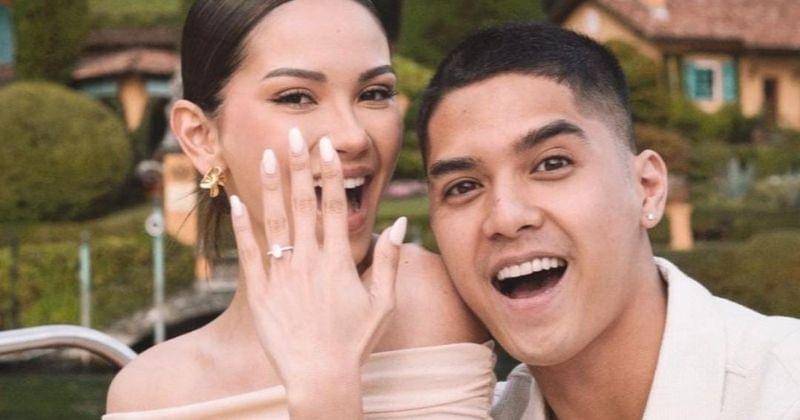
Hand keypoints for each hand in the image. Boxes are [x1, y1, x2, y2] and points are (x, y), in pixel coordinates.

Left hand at [228, 128, 406, 416]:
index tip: (325, 148)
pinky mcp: (260, 292)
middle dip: (299, 167)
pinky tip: (237, 201)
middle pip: (303, 204)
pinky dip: (242, 227)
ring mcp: (281, 275)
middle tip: (294, 135)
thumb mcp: (383, 302)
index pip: (334, 206)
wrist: (320, 376)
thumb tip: (401, 222)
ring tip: (265, 155)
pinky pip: (249, 253)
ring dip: (270, 186)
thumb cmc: (355, 341)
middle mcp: (308, 261)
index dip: (330, 174)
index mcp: (338, 261)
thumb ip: (392, 260)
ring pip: (275, 221)